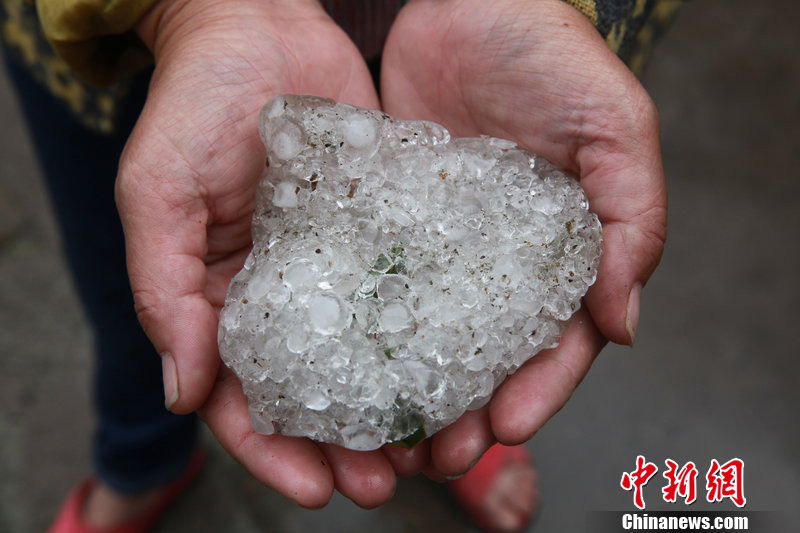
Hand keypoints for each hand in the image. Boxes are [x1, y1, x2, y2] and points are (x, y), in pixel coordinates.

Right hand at [116, 0, 395, 507]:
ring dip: (394, 404)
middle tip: (386, 480)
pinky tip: (458, 362)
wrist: (258, 27)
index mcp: (220, 302)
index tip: (315, 489)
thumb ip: (163, 292)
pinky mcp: (380, 231)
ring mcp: (336, 267)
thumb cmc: (193, 106)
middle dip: (345, 445)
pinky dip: (425, 332)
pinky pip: (405, 290)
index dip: (273, 451)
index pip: (241, 400)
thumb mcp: (158, 195)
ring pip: (367, 354)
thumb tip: (183, 394)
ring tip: (434, 443)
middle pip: (314, 392)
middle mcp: (284, 296)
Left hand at [379, 0, 666, 476]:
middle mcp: (499, 258)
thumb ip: (633, 218)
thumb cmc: (547, 52)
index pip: (558, 339)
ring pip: (428, 334)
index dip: (538, 389)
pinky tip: (346, 363)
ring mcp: (439, 244)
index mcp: (561, 250)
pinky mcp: (387, 220)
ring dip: (411, 388)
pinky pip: (377, 283)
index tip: (505, 428)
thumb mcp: (614, 126)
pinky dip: (366, 329)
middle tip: (436, 453)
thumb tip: (626, 323)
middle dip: (466, 408)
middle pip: (486, 354)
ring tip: (387, 434)